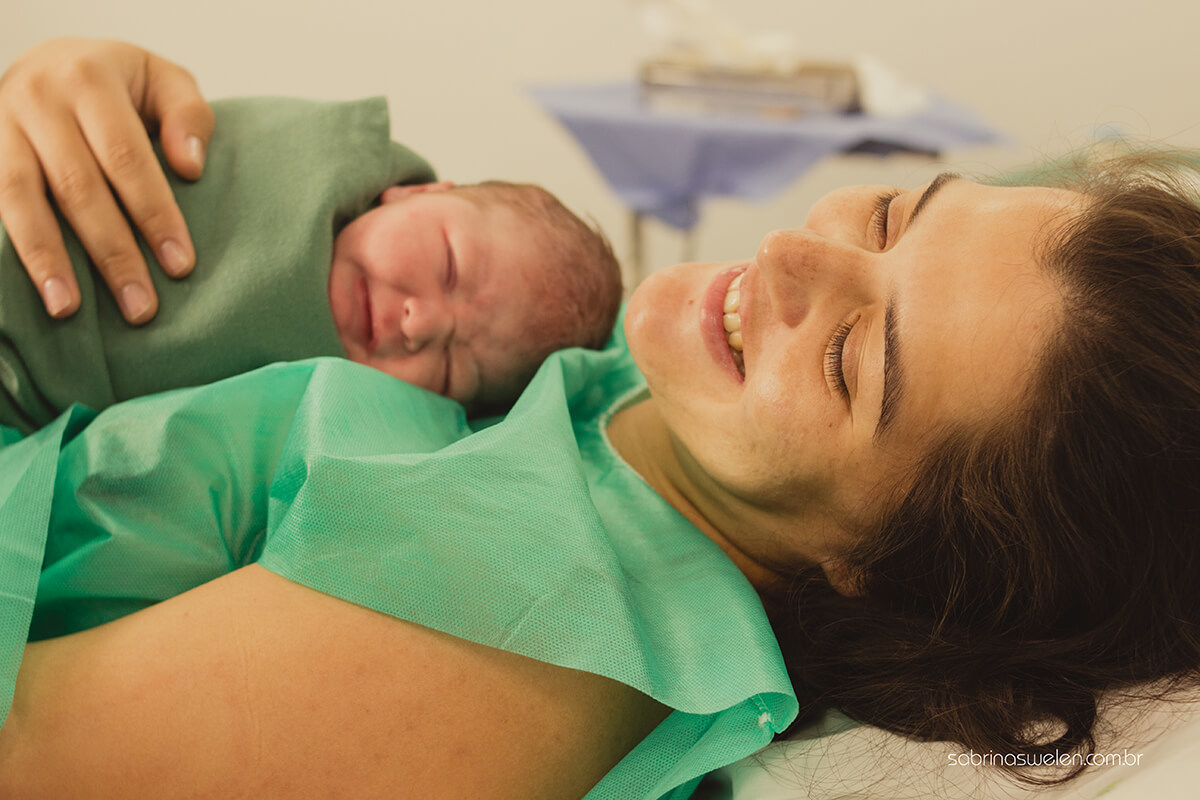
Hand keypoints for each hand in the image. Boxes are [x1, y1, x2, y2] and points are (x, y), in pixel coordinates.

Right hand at [0, 38, 214, 323]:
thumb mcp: (164, 79)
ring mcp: (0, 123)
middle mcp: (37, 97)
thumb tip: (190, 168)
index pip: (128, 158)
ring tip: (68, 310)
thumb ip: (187, 115)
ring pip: (20, 198)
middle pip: (78, 187)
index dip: (154, 214)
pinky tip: (31, 286)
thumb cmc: (121, 83)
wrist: (49, 60)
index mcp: (90, 78)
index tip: (180, 265)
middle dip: (112, 253)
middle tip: (140, 307)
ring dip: (46, 259)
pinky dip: (13, 247)